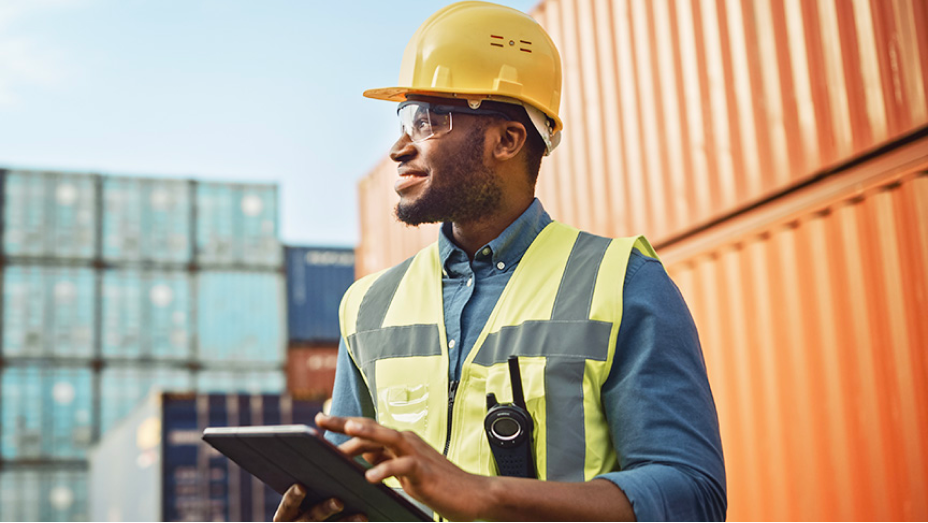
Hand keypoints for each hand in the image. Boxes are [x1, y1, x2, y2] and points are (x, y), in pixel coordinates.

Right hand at [273, 484, 366, 521]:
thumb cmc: (305, 501)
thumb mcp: (300, 494)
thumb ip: (303, 481)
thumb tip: (310, 450)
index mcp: (286, 515)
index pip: (287, 508)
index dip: (292, 498)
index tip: (301, 487)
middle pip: (310, 520)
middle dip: (324, 510)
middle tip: (338, 501)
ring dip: (345, 522)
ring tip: (361, 515)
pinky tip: (365, 517)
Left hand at [316, 413, 490, 521]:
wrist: (472, 495)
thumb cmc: (439, 485)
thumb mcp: (406, 472)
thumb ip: (386, 462)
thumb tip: (362, 459)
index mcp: (400, 442)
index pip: (367, 429)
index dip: (344, 424)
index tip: (321, 420)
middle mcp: (407, 442)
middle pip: (372, 428)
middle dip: (346, 423)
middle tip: (321, 419)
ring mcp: (417, 454)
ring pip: (388, 437)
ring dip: (368, 433)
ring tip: (347, 431)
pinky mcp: (425, 471)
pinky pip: (404, 467)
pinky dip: (387, 470)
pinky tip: (370, 478)